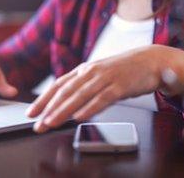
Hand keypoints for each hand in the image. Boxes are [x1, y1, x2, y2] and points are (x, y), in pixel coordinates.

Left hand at [26, 45, 183, 132]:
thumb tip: (65, 103)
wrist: (151, 60)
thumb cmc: (124, 70)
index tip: (31, 113)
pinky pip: (102, 99)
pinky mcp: (120, 86)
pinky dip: (90, 108)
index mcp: (84, 70)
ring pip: (80, 96)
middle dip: (48, 109)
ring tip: (51, 122)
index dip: (43, 99)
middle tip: (37, 124)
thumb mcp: (99, 75)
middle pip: (65, 91)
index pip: (58, 85)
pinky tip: (80, 117)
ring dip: (64, 110)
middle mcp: (91, 72)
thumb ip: (83, 86)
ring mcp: (105, 78)